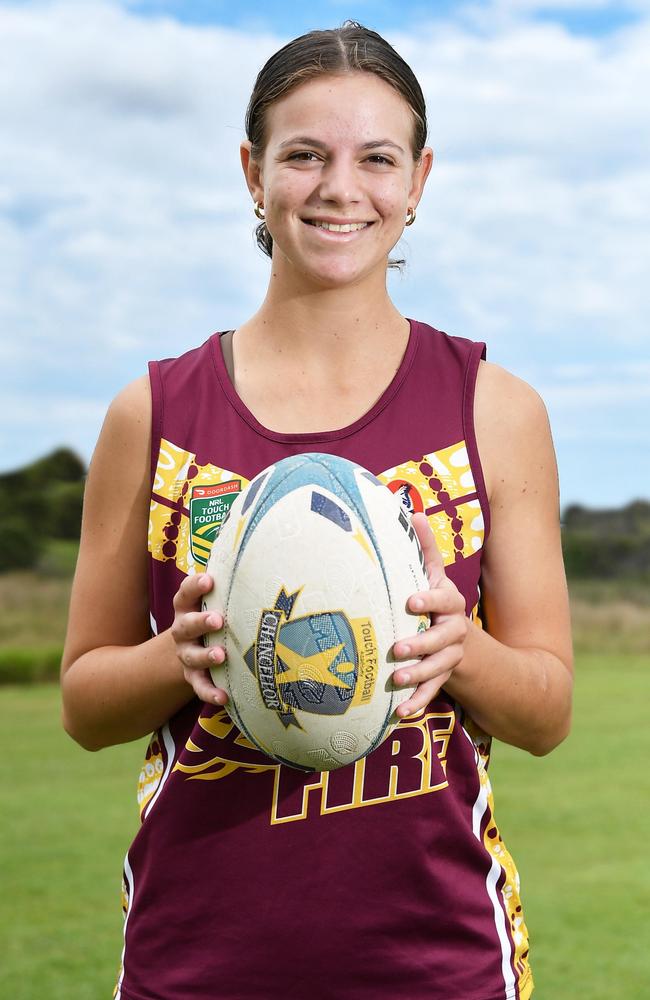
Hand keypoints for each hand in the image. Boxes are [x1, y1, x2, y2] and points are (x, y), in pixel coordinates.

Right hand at [170, 573, 228, 704]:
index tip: (209, 580)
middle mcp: (183, 630)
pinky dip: (210, 693)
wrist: (195, 645)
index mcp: (187, 606)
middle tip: (218, 620)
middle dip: (200, 622)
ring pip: (191, 656)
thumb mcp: (217, 598)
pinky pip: (199, 687)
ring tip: (221, 656)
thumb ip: (231, 584)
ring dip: (205, 656)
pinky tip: (224, 697)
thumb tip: (262, 557)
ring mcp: (187, 654)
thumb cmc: (214, 613)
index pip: (185, 593)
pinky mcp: (194, 676)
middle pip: (185, 625)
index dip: (194, 586)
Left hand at [392, 512, 467, 716]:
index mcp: (450, 603)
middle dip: (421, 643)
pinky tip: (400, 713)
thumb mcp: (434, 577)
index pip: (444, 599)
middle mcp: (454, 629)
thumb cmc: (438, 603)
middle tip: (397, 648)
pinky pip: (433, 691)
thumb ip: (425, 549)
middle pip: (443, 637)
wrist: (469, 644)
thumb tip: (413, 509)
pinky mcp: (444, 678)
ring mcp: (451, 656)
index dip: (429, 600)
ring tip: (396, 680)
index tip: (410, 601)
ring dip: (418, 675)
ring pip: (439, 666)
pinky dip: (417, 702)